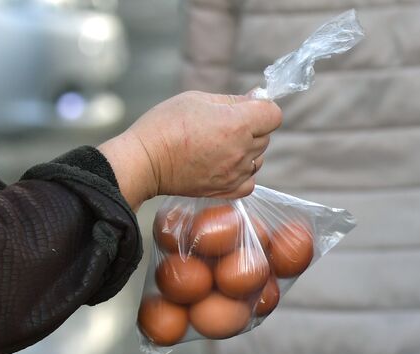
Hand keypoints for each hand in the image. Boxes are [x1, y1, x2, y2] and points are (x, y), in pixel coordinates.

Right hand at [98, 91, 281, 208]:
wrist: (145, 161)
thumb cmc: (166, 124)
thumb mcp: (198, 99)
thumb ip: (233, 100)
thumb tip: (257, 97)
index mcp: (236, 124)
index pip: (273, 114)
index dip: (263, 108)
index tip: (248, 108)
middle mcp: (240, 151)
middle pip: (265, 136)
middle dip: (251, 128)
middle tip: (223, 126)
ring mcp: (234, 173)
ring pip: (257, 159)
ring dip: (247, 151)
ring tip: (219, 146)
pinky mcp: (226, 191)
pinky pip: (249, 181)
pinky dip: (243, 173)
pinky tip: (224, 165)